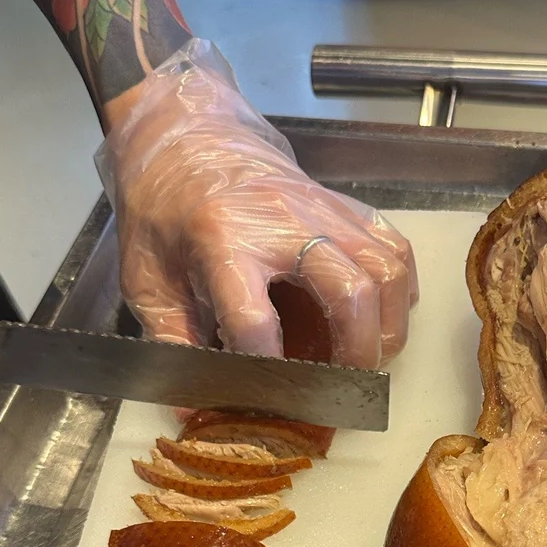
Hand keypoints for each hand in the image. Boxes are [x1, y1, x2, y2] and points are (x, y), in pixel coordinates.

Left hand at [98, 41, 417, 367]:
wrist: (185, 136)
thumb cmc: (161, 209)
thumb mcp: (146, 278)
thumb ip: (171, 343)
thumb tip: (192, 410)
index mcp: (222, 240)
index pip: (255, 321)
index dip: (265, 372)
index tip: (266, 398)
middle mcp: (282, 222)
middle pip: (351, 293)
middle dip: (357, 354)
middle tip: (344, 386)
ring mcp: (323, 210)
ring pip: (387, 271)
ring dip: (387, 326)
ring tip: (367, 358)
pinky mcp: (346, 205)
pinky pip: (396, 249)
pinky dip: (400, 291)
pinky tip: (380, 316)